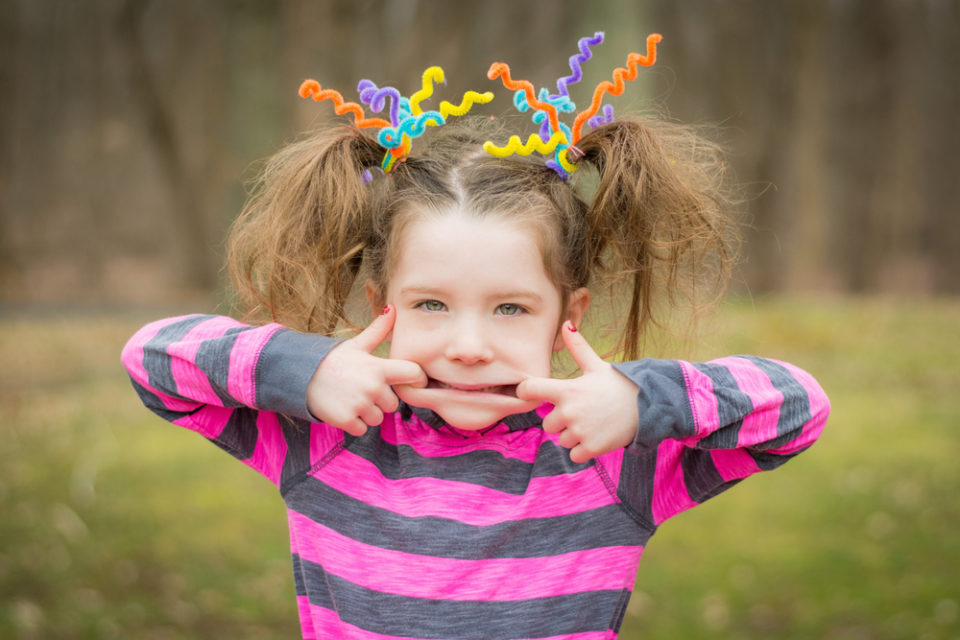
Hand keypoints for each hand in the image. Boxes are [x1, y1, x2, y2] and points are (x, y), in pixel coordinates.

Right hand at [307, 305, 425, 435]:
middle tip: (363, 389)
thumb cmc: (334, 360)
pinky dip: (355, 423)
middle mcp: (372, 387)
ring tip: (352, 398)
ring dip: (368, 413)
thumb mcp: (357, 344)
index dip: (417, 378)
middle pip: (394, 404)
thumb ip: (378, 330)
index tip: (412, 381)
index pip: (413, 373)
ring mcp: (360, 405)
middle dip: (381, 400)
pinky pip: (363, 429)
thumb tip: (393, 308)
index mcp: (378, 367)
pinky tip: (344, 409)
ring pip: (378, 418)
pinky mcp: (347, 420)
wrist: (302, 376)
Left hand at [516, 321, 639, 462]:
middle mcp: (569, 411)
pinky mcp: (591, 448)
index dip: (525, 390)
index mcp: (566, 390)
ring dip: (573, 435)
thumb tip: (566, 324)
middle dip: (561, 420)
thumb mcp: (597, 365)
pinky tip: (597, 436)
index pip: (529, 389)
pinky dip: (583, 449)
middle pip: (547, 423)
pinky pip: (574, 454)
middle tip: (583, 412)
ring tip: (593, 423)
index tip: (530, 392)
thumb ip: (578, 348)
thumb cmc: (619, 384)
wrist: (648, 406)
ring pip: (561, 440)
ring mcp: (579, 431)